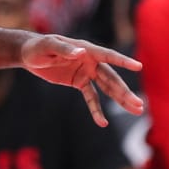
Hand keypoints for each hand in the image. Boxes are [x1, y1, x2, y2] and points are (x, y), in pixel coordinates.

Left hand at [20, 34, 143, 124]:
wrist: (29, 55)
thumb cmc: (38, 46)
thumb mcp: (48, 46)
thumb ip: (64, 49)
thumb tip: (81, 52)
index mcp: (86, 49)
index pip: (107, 55)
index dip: (122, 61)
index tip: (138, 67)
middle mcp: (90, 61)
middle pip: (111, 77)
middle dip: (124, 91)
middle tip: (139, 104)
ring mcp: (86, 72)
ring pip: (107, 88)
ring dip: (120, 99)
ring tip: (136, 110)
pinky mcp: (79, 82)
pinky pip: (92, 97)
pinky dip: (96, 110)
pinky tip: (102, 122)